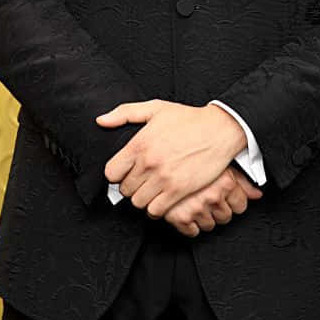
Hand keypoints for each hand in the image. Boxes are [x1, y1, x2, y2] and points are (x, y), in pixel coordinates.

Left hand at [97, 100, 245, 215]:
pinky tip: (162, 197)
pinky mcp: (178, 190)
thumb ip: (124, 113)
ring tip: (152, 190)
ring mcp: (163, 178)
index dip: (117, 174)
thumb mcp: (155, 108)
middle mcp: (148, 163)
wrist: (219, 130)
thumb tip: (101, 121)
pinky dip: (156, 207)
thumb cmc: (188, 119)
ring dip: (143, 198)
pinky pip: (156, 210)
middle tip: (142, 180)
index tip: (126, 171)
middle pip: (125, 190)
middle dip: (131, 186)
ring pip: (138, 203)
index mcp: (139, 144)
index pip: (111, 173)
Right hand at [152, 165, 263, 236]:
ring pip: (209, 225)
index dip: (233, 201)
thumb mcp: (221, 162)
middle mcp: (212, 195)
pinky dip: (189, 225)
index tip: (224, 196)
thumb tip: (258, 194)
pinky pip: (191, 231)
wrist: (164, 152)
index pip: (241, 206)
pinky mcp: (178, 216)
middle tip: (207, 196)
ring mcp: (195, 207)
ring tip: (196, 201)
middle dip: (218, 209)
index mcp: (225, 182)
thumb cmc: (193, 154)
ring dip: (203, 216)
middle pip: (225, 217)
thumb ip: (242, 181)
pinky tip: (187, 211)